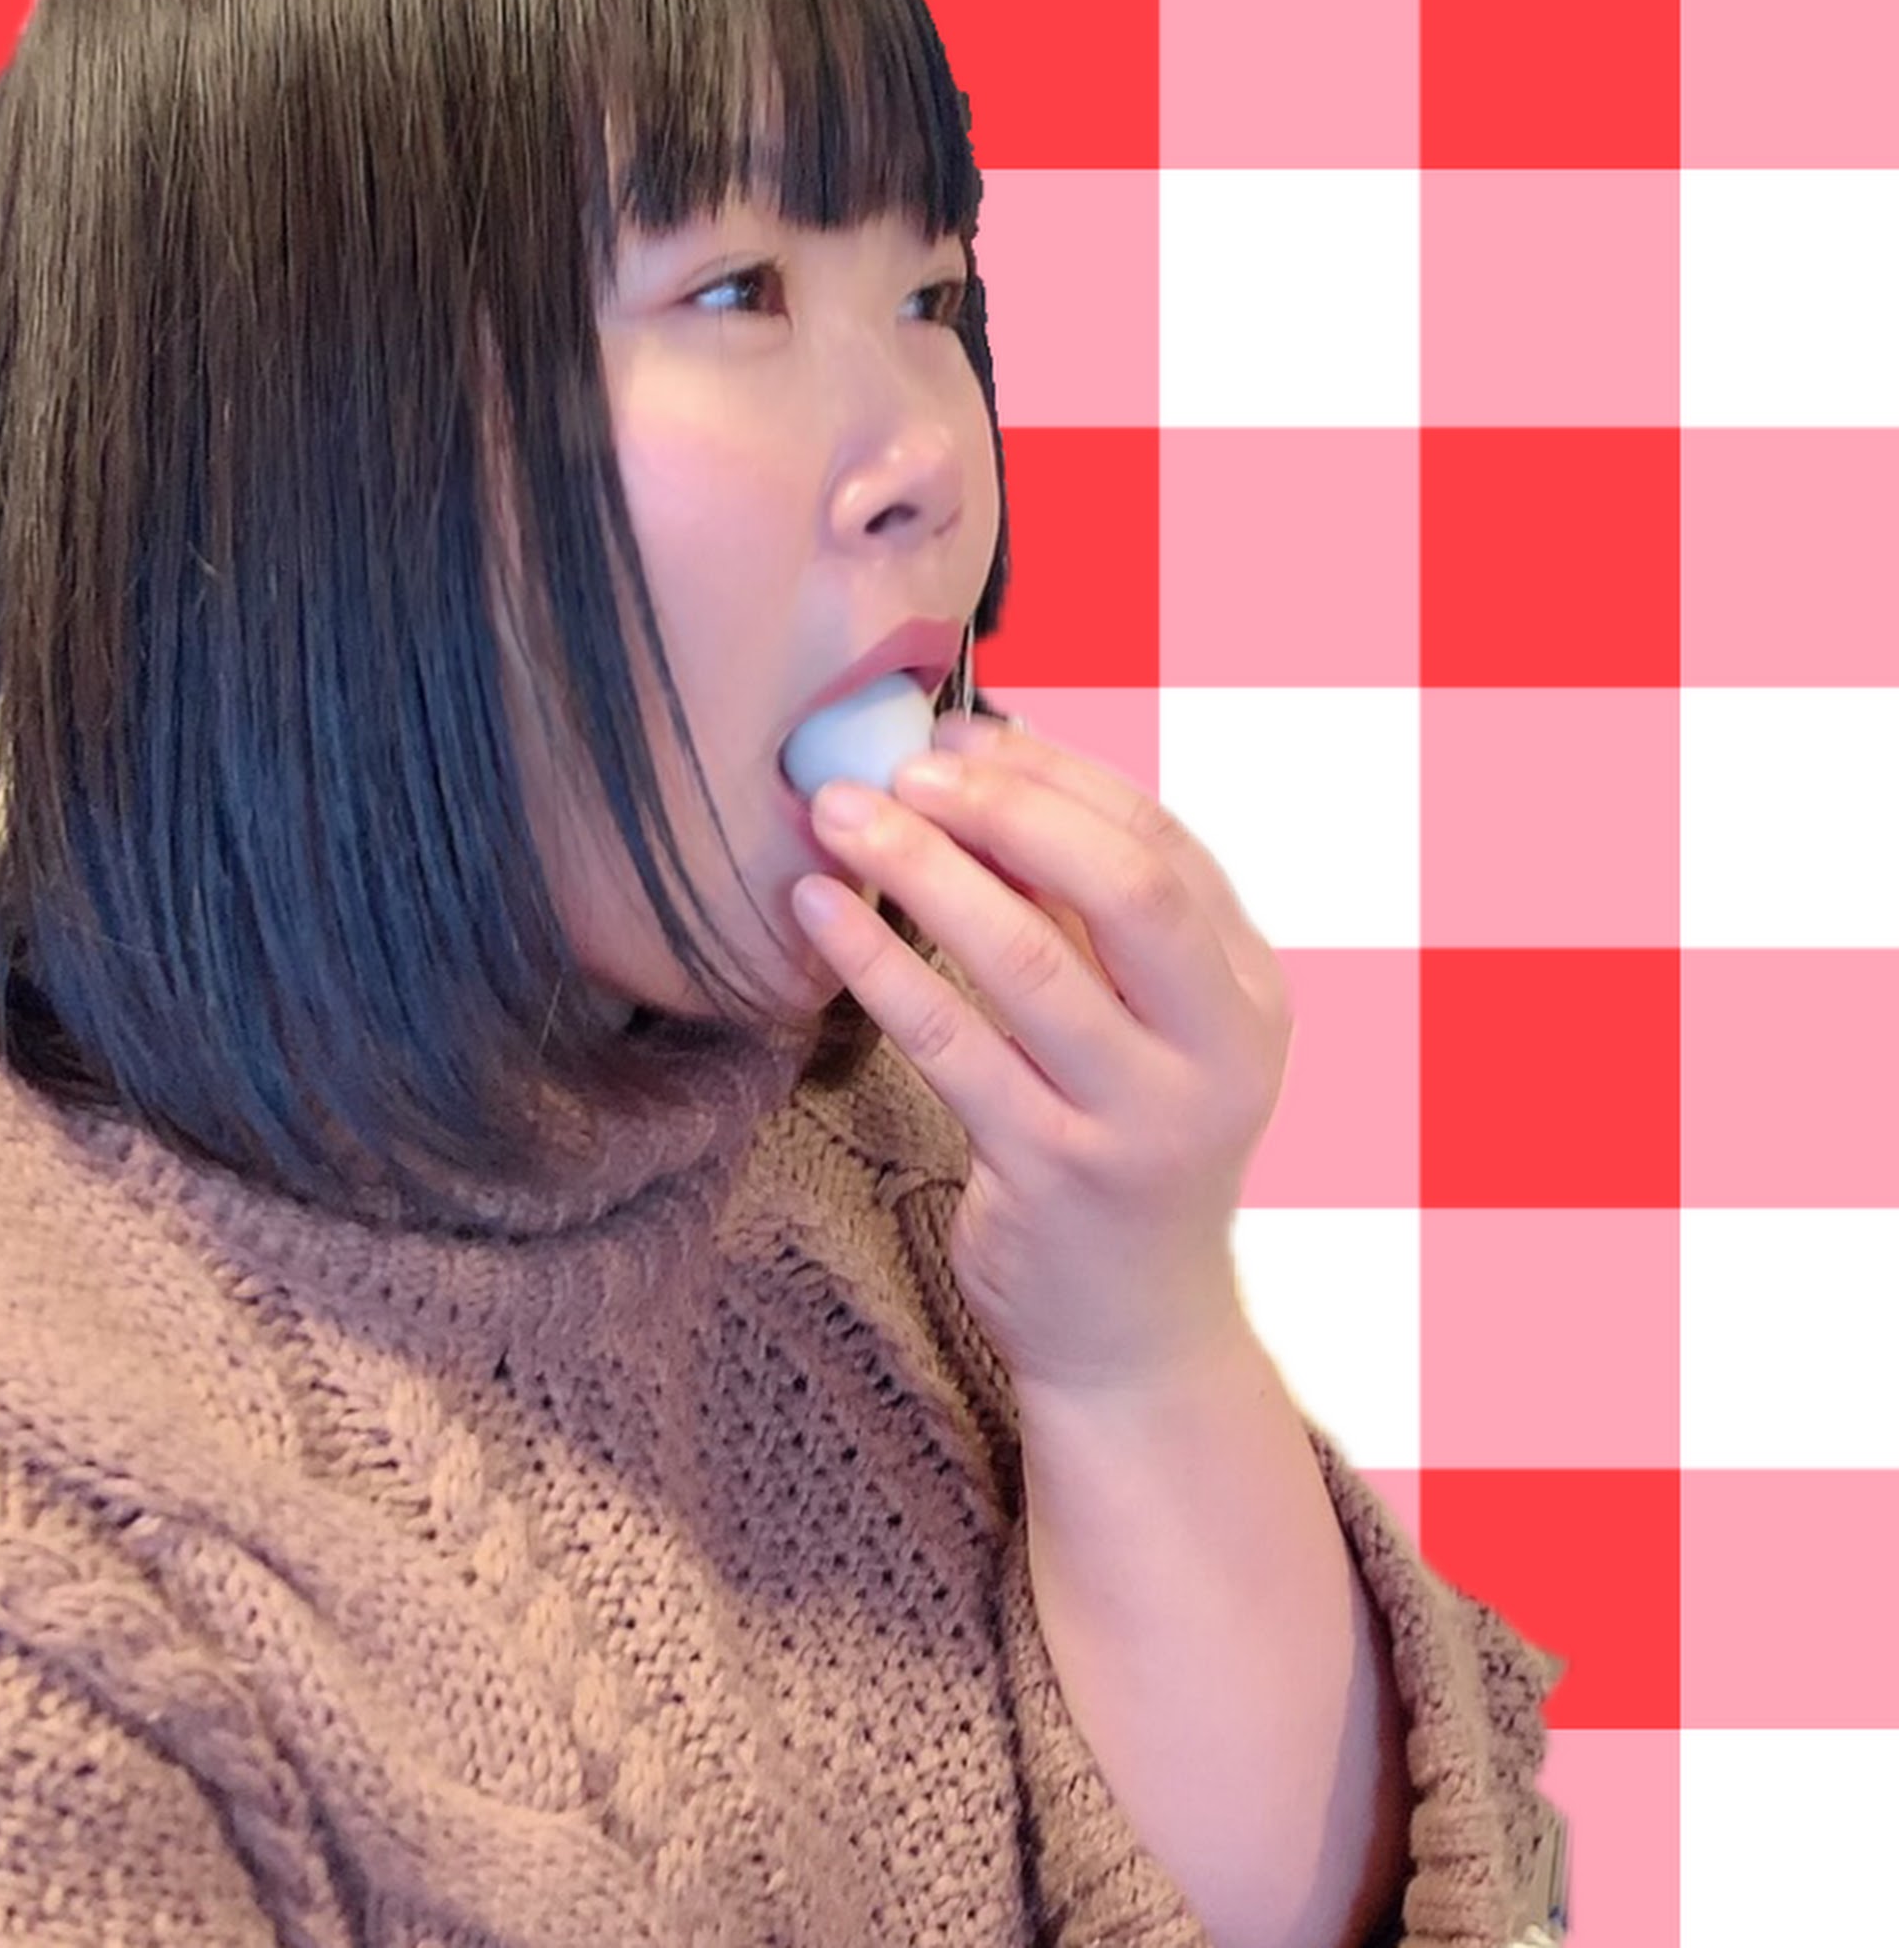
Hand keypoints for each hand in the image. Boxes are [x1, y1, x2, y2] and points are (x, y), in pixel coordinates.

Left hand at [790, 713, 1294, 1395]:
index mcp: (1249, 992)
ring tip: (838, 816)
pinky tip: (818, 911)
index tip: (960, 736)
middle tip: (900, 766)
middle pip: (1124, 888)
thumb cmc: (1127, 1151)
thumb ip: (1092, 924)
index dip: (1055, 777)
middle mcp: (1218, 1050)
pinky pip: (951, 1045)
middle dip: (1006, 808)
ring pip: (1027, 962)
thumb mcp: (1149, 1032)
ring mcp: (1139, 1118)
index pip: (1162, 845)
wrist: (1135, 1332)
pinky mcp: (1052, 1173)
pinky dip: (879, 964)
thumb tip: (985, 780)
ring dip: (923, 871)